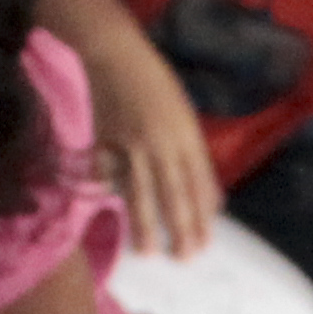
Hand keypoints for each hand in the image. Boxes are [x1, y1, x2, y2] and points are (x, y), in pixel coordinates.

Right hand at [97, 67, 225, 258]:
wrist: (115, 55)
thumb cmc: (155, 82)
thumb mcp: (183, 113)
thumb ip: (192, 153)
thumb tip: (207, 195)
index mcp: (186, 134)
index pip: (199, 182)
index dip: (202, 214)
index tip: (205, 241)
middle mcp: (162, 143)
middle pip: (173, 192)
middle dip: (179, 228)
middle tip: (183, 257)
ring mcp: (131, 144)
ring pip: (140, 191)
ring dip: (144, 224)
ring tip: (146, 251)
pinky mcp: (105, 143)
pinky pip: (110, 174)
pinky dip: (111, 192)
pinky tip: (113, 212)